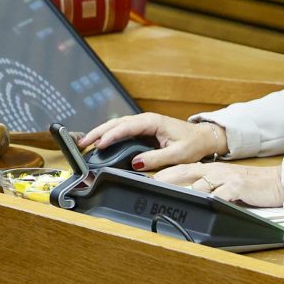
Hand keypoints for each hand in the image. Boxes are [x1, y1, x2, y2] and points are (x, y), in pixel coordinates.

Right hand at [79, 112, 227, 170]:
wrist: (203, 138)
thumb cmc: (193, 144)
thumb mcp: (177, 154)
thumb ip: (156, 158)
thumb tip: (135, 162)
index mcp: (153, 122)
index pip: (126, 127)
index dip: (110, 135)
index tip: (98, 144)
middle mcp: (145, 120)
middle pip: (116, 123)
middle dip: (97, 132)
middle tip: (81, 143)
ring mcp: (142, 124)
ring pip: (116, 125)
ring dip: (99, 133)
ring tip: (84, 142)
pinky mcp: (141, 130)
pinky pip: (120, 130)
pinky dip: (107, 135)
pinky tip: (98, 142)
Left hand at [153, 163, 283, 205]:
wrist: (278, 182)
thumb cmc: (251, 186)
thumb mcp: (225, 184)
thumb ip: (207, 188)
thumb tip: (186, 197)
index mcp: (210, 169)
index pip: (182, 168)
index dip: (164, 174)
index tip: (147, 180)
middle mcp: (215, 171)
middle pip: (184, 172)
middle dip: (164, 179)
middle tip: (148, 186)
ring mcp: (226, 178)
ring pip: (198, 185)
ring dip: (182, 193)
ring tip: (167, 199)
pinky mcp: (238, 187)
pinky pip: (220, 195)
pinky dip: (209, 201)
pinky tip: (199, 206)